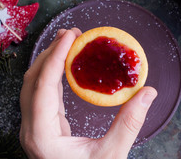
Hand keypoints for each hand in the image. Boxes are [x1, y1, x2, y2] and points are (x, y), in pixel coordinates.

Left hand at [20, 29, 156, 158]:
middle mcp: (32, 129)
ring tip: (69, 44)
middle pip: (32, 81)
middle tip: (72, 34)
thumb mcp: (112, 156)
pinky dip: (54, 75)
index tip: (71, 36)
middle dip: (51, 53)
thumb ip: (129, 124)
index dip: (55, 57)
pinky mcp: (43, 127)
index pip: (42, 87)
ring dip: (50, 61)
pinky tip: (67, 67)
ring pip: (34, 86)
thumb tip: (148, 93)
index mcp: (42, 136)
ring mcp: (35, 128)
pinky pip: (43, 94)